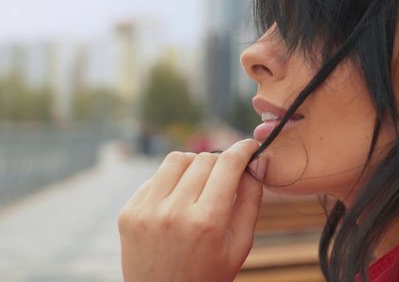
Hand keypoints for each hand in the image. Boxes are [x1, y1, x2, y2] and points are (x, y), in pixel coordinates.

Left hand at [117, 139, 266, 281]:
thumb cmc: (208, 275)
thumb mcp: (240, 245)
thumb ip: (250, 201)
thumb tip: (253, 164)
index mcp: (206, 223)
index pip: (228, 165)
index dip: (243, 149)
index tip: (249, 146)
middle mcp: (174, 213)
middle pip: (204, 159)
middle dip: (221, 163)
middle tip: (226, 178)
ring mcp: (146, 212)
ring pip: (177, 159)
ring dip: (194, 165)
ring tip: (200, 184)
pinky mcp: (128, 213)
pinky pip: (155, 177)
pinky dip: (171, 181)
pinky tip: (177, 201)